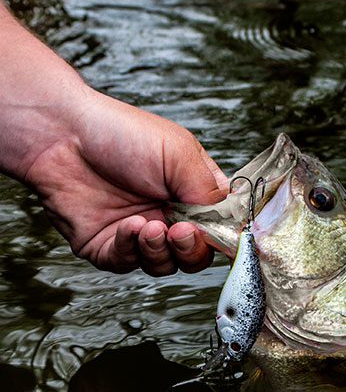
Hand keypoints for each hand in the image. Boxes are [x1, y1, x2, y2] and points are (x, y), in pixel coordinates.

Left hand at [24, 89, 228, 275]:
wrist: (61, 137)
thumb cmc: (121, 134)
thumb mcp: (179, 153)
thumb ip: (208, 192)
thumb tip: (231, 224)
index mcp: (191, 190)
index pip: (219, 225)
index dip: (222, 236)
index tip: (217, 235)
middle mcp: (168, 213)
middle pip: (196, 253)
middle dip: (192, 249)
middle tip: (179, 231)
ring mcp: (139, 231)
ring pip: (165, 265)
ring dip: (160, 251)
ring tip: (149, 226)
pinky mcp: (109, 246)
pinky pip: (129, 264)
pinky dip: (131, 249)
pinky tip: (127, 225)